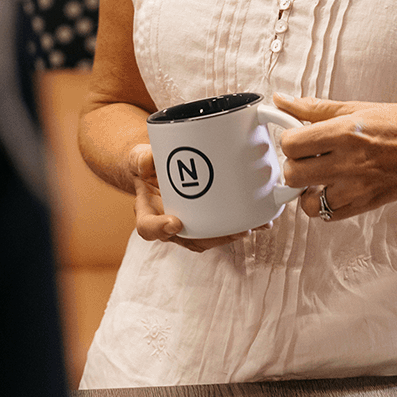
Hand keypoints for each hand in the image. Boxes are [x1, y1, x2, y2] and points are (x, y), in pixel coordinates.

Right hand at [128, 144, 258, 253]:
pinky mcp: (205, 219)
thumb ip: (142, 159)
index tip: (174, 223)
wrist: (157, 170)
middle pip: (187, 239)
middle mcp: (168, 223)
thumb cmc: (148, 167)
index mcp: (148, 211)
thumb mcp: (140, 157)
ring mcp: (188, 224)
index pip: (148, 227)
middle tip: (233, 230)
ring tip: (250, 227)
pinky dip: (237, 226)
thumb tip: (148, 162)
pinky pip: (219, 228)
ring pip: (207, 238)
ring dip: (230, 235)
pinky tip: (257, 220)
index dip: (160, 229)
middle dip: (212, 238)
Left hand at [274, 94, 396, 221]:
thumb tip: (282, 101)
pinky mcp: (364, 205)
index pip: (291, 143)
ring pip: (306, 201)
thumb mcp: (358, 107)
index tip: (296, 135)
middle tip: (305, 155)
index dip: (288, 138)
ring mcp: (357, 188)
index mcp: (346, 132)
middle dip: (293, 163)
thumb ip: (315, 108)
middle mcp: (350, 162)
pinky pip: (326, 215)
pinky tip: (328, 188)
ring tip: (316, 174)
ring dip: (305, 188)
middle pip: (293, 173)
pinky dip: (321, 204)